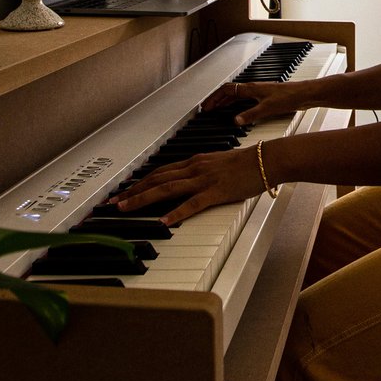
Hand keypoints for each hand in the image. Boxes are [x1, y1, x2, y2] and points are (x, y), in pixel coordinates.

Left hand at [108, 145, 268, 224]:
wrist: (268, 159)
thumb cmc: (249, 163)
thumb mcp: (220, 163)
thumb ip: (203, 171)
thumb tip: (189, 180)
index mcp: (195, 162)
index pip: (160, 171)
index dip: (139, 181)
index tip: (123, 191)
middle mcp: (195, 168)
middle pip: (156, 179)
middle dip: (132, 191)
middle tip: (112, 202)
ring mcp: (204, 180)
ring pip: (166, 188)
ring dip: (142, 199)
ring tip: (125, 208)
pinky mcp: (216, 192)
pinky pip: (192, 204)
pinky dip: (176, 212)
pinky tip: (163, 221)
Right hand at [202, 79, 306, 123]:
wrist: (305, 94)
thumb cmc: (289, 97)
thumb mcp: (267, 108)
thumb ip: (251, 115)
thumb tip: (235, 121)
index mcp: (251, 88)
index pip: (227, 90)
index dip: (215, 97)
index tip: (206, 106)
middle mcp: (253, 88)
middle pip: (229, 92)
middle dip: (217, 99)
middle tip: (207, 108)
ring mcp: (259, 92)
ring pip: (237, 95)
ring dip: (225, 101)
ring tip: (217, 109)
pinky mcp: (265, 97)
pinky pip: (244, 99)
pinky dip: (236, 104)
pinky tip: (237, 111)